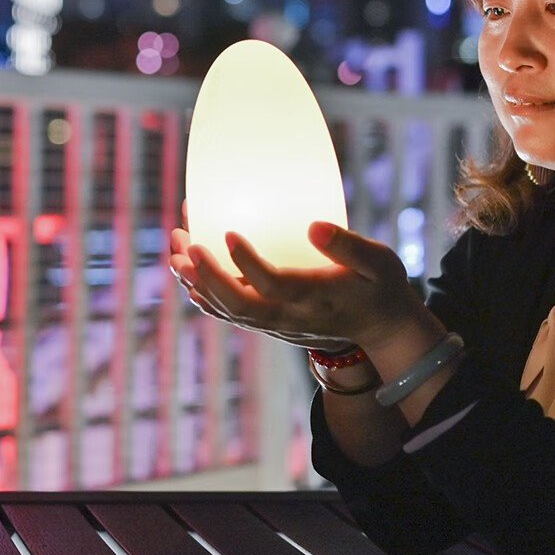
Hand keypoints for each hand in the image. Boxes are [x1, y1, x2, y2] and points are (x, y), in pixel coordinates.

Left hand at [167, 220, 426, 355]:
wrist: (378, 329)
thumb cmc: (379, 287)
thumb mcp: (379, 262)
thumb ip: (348, 245)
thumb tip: (314, 226)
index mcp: (315, 297)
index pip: (274, 284)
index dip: (247, 263)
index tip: (228, 232)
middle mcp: (289, 315)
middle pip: (238, 304)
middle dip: (207, 276)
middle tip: (184, 244)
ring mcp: (274, 323)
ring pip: (228, 309)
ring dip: (197, 282)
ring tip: (174, 248)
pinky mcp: (267, 322)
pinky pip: (228, 312)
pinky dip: (203, 293)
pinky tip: (185, 270)